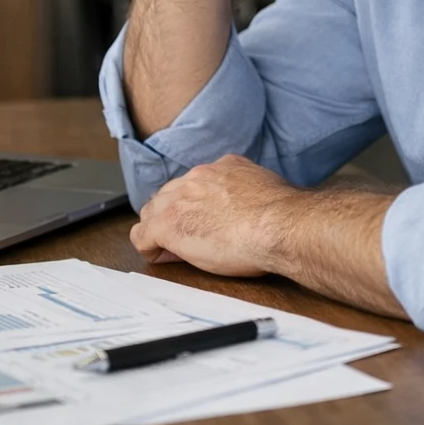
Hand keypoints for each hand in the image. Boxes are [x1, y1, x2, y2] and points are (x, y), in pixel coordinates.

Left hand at [129, 154, 296, 276]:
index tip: (206, 223)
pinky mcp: (167, 224)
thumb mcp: (266, 192)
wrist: (278, 226)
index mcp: (223, 168)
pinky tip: (162, 257)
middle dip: (175, 216)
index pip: (195, 184)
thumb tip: (250, 208)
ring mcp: (179, 199)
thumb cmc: (281, 218)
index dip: (196, 206)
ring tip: (175, 251)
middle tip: (190, 241)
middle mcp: (198, 177)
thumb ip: (251, 193)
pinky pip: (142, 235)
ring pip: (152, 212)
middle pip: (170, 195)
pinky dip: (149, 247)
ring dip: (160, 230)